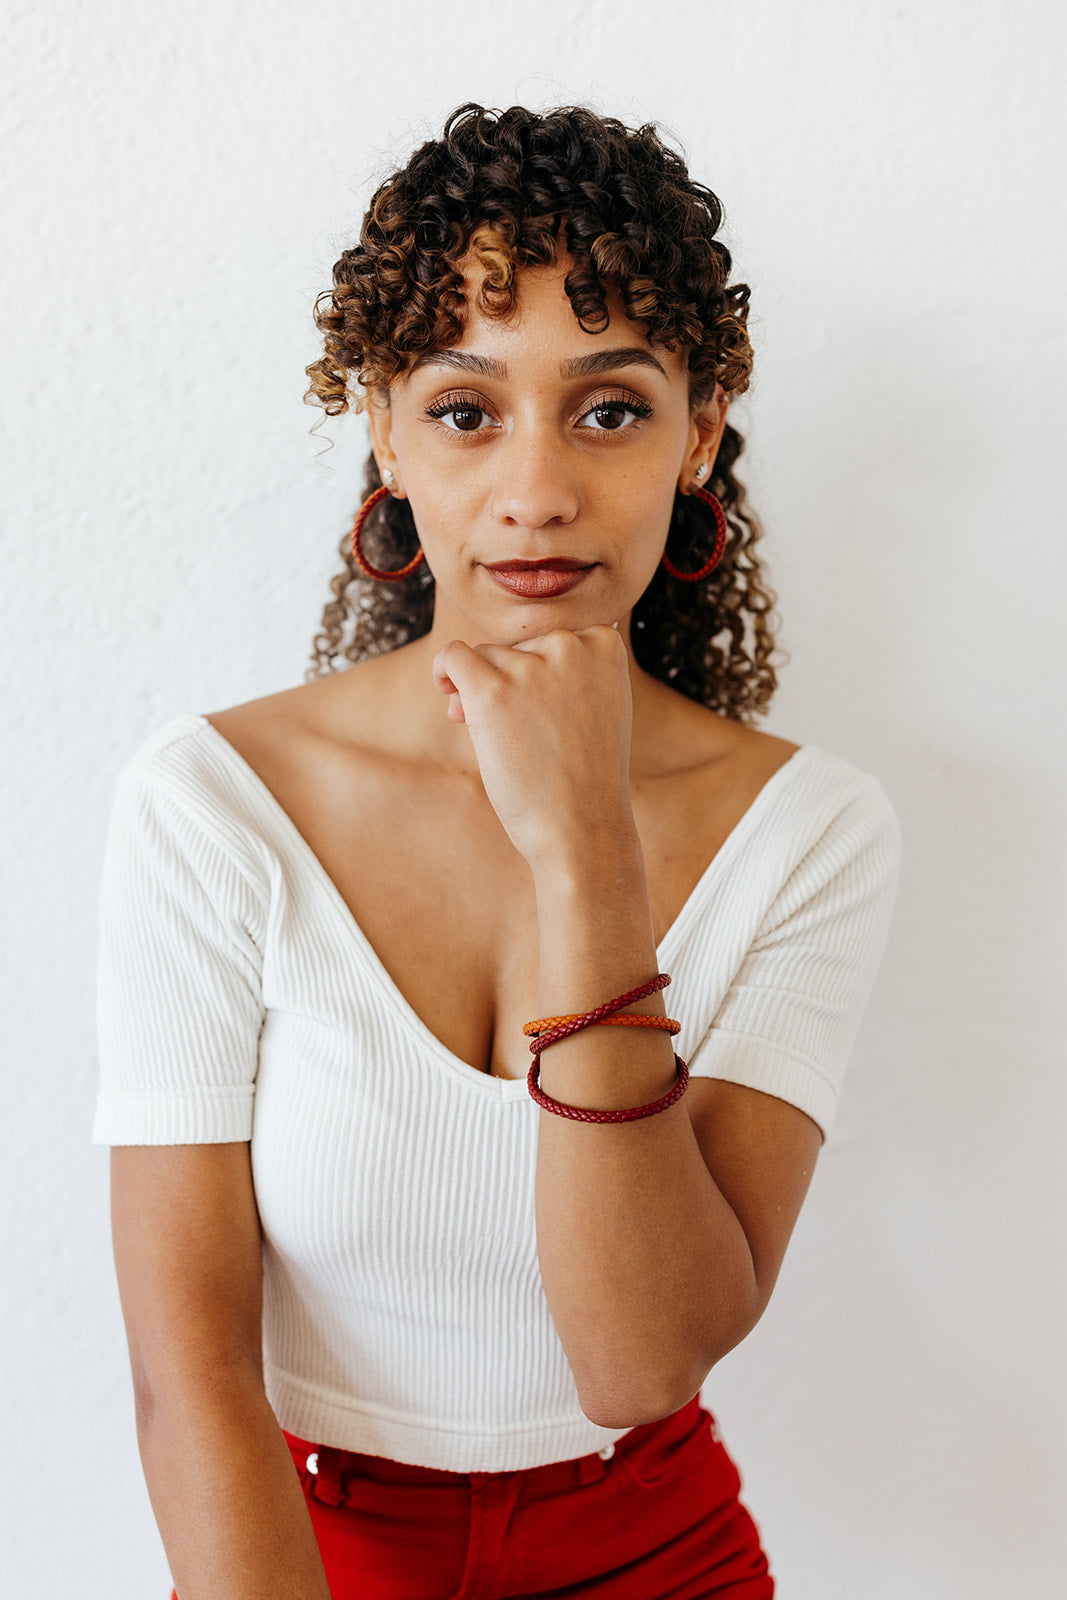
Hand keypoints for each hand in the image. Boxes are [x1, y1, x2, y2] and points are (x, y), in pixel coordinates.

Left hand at [432, 626, 636, 869]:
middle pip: (520, 646)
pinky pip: (454, 655)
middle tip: (518, 730)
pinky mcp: (493, 690)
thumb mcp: (598, 706)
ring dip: (483, 690)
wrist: (583, 826)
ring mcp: (531, 666)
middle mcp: (571, 645)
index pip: (555, 638)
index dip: (540, 672)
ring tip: (499, 737)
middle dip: (510, 681)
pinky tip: (446, 689)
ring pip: (488, 657)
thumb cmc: (587, 775)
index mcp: (604, 645)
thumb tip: (491, 655)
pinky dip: (445, 668)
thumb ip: (566, 671)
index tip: (540, 707)